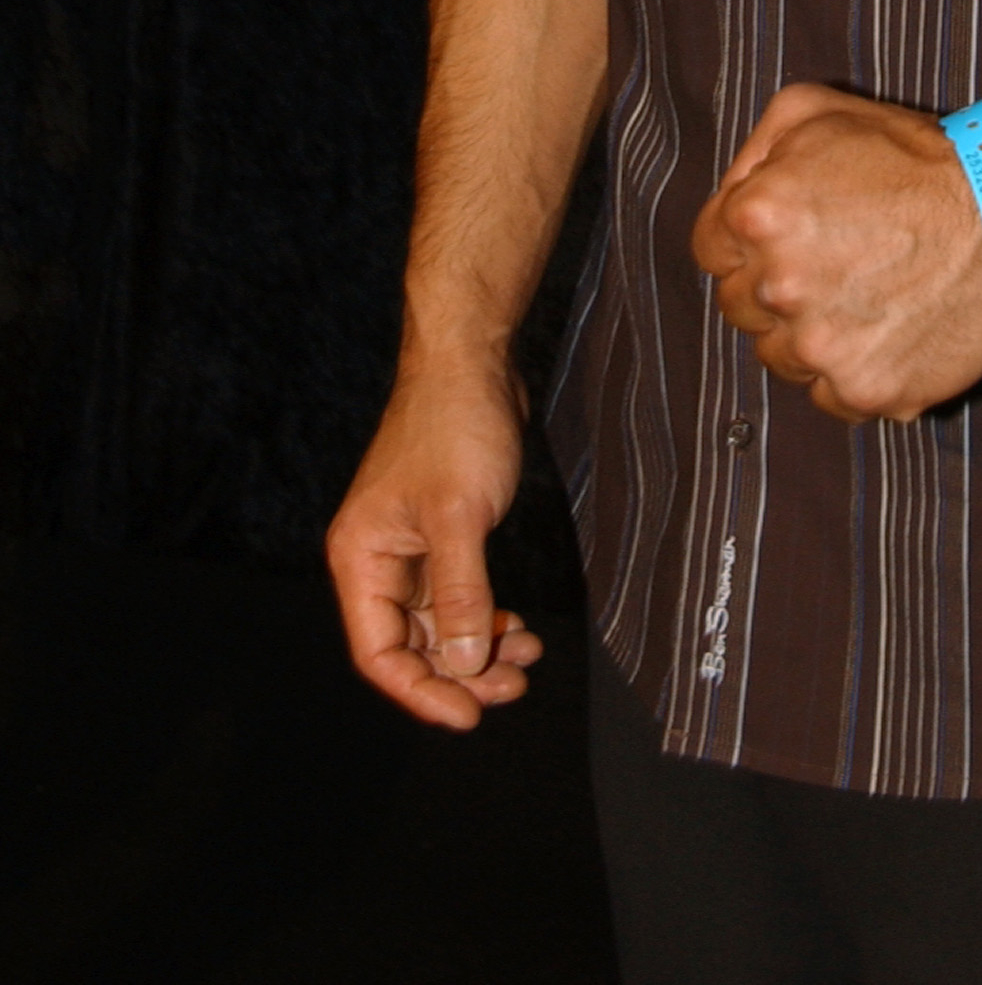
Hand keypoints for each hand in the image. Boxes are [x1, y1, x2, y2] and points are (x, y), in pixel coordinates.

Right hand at [325, 359, 542, 729]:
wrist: (473, 361)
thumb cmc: (454, 426)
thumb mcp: (460, 516)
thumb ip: (461, 595)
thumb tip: (463, 666)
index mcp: (361, 559)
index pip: (378, 653)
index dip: (420, 692)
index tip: (468, 714)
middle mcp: (378, 560)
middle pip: (410, 647)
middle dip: (459, 673)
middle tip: (512, 686)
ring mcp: (411, 548)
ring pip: (438, 626)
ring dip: (478, 649)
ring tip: (526, 659)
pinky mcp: (443, 535)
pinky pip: (457, 598)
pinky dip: (485, 618)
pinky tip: (517, 627)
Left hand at [692, 84, 981, 421]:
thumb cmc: (914, 158)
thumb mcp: (817, 111)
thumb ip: (753, 153)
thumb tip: (730, 199)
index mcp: (757, 215)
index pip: (709, 249)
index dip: (745, 239)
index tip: (788, 235)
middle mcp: (779, 286)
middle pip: (740, 306)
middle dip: (775, 285)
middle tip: (835, 262)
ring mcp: (821, 347)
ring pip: (779, 357)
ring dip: (807, 333)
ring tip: (863, 296)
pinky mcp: (864, 389)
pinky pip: (828, 396)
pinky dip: (849, 372)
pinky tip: (883, 333)